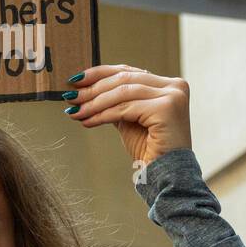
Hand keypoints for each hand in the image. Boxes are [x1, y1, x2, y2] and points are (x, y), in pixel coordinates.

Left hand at [63, 64, 191, 166]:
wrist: (166, 175)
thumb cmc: (149, 148)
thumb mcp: (129, 117)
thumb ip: (116, 101)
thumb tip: (84, 89)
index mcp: (168, 84)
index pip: (128, 71)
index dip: (99, 73)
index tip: (76, 80)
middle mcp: (174, 86)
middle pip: (124, 79)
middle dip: (93, 89)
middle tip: (70, 97)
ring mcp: (173, 96)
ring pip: (122, 92)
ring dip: (94, 102)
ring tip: (76, 111)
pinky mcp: (167, 108)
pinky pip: (125, 108)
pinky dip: (102, 115)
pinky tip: (87, 121)